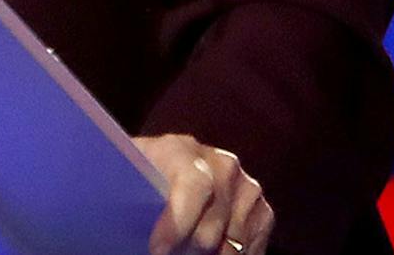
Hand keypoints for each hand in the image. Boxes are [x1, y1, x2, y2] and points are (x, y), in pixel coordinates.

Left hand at [135, 135, 273, 254]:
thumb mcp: (131, 180)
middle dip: (187, 249)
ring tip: (184, 249)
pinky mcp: (262, 210)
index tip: (157, 249)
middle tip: (169, 252)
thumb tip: (136, 220)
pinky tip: (209, 251)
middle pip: (211, 226)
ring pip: (232, 243)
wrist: (165, 175)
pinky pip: (250, 248)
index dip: (177, 223)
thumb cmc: (141, 182)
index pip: (194, 184)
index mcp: (181, 149)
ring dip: (207, 254)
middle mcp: (220, 163)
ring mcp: (245, 186)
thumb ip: (137, 193)